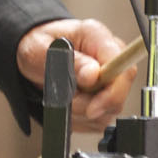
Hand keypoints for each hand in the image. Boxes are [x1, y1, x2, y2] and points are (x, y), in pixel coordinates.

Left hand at [16, 17, 136, 132]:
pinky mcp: (105, 99)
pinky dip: (78, 119)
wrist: (34, 56)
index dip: (112, 93)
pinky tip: (66, 105)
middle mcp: (109, 58)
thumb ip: (67, 61)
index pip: (124, 70)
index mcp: (97, 37)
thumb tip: (93, 74)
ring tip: (62, 97)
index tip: (91, 107)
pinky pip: (97, 121)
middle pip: (118, 95)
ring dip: (80, 112)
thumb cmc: (37, 46)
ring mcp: (110, 80)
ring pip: (107, 112)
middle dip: (88, 105)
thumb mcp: (40, 50)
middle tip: (65, 98)